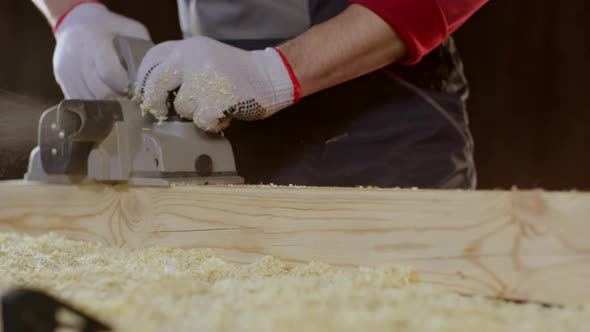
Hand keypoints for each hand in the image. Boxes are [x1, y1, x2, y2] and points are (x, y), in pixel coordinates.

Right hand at [53, 3, 150, 98]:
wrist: (74, 22)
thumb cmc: (108, 27)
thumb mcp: (129, 29)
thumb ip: (144, 47)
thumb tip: (158, 72)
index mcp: (94, 42)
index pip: (109, 73)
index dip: (125, 86)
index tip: (136, 91)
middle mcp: (78, 58)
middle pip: (99, 91)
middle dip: (119, 101)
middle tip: (133, 104)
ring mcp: (67, 71)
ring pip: (89, 100)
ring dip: (107, 107)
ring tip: (121, 106)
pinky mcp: (62, 81)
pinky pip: (80, 102)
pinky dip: (95, 107)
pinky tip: (106, 104)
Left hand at [135, 36, 298, 131]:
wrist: (270, 76)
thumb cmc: (235, 73)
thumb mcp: (204, 58)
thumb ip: (181, 68)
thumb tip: (151, 93)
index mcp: (188, 46)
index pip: (152, 60)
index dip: (144, 81)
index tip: (146, 95)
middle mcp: (193, 57)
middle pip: (157, 83)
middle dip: (155, 102)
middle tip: (161, 111)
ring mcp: (206, 77)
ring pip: (182, 107)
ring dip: (194, 114)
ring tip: (212, 106)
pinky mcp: (218, 98)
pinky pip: (201, 121)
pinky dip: (210, 124)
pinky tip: (221, 115)